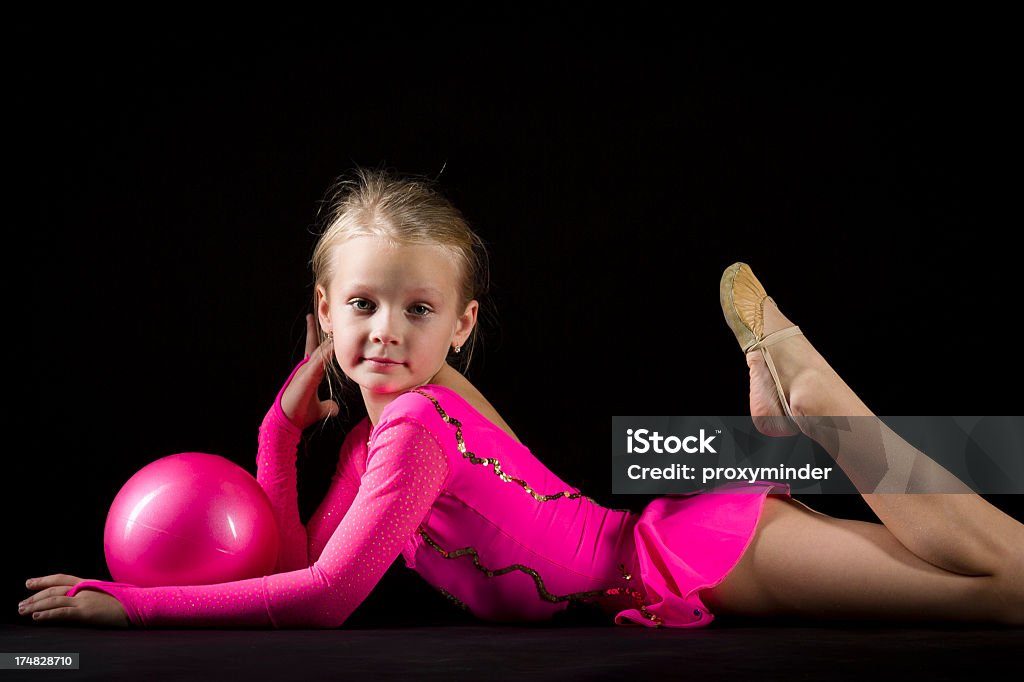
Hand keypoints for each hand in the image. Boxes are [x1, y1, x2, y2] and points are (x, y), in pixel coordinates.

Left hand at [20, 574, 130, 627]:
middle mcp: (84, 589)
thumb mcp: (109, 594)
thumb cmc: (129, 601)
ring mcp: (85, 599)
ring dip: (35, 606)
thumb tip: (83, 600)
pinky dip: (47, 614)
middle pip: (53, 590)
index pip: (61, 579)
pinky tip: (36, 617)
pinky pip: (62, 612)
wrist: (141, 604)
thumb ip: (94, 594)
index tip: (29, 583)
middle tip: (20, 604)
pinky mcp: (86, 612)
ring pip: (53, 601)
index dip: (43, 580)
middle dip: (34, 597)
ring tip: (22, 611)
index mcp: (89, 583)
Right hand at [279, 313, 340, 430]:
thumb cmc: (300, 415)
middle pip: (316, 345)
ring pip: (319, 351)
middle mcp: (307, 368)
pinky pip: (319, 361)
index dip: (319, 339)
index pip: (315, 351)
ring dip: (327, 338)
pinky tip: (333, 344)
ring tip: (333, 322)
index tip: (323, 327)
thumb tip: (335, 408)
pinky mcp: (306, 377)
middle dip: (320, 331)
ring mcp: (306, 371)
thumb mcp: (318, 409)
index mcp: (310, 373)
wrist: (287, 422)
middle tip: (322, 314)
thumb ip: (327, 406)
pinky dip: (326, 353)